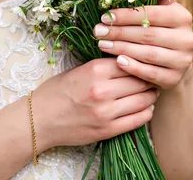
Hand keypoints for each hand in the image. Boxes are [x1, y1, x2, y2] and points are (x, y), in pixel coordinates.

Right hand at [31, 58, 158, 149]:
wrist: (40, 119)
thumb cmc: (57, 92)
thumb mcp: (78, 70)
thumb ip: (103, 67)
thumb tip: (130, 63)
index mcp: (94, 70)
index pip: (130, 61)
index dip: (139, 62)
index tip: (144, 63)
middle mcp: (102, 90)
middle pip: (141, 80)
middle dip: (149, 78)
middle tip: (152, 77)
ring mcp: (106, 112)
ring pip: (144, 100)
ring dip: (151, 95)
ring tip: (150, 92)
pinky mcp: (108, 130)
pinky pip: (138, 119)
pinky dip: (146, 112)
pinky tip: (145, 108)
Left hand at [92, 0, 192, 89]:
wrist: (167, 62)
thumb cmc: (157, 26)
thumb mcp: (160, 5)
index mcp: (182, 16)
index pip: (150, 14)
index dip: (125, 15)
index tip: (103, 15)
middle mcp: (188, 39)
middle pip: (147, 34)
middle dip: (118, 32)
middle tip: (96, 31)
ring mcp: (183, 61)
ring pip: (147, 53)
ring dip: (121, 48)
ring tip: (101, 45)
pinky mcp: (174, 79)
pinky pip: (150, 74)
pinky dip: (132, 67)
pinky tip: (117, 61)